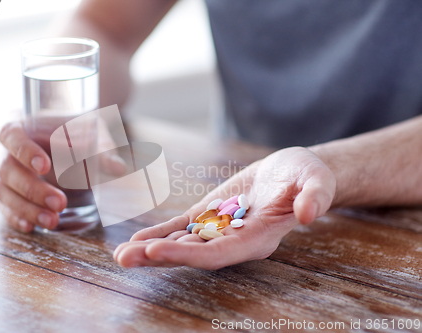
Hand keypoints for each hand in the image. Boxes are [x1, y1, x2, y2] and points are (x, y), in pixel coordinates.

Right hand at [0, 121, 125, 232]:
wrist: (68, 142)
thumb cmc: (75, 133)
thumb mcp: (91, 133)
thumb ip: (101, 149)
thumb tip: (117, 167)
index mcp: (20, 127)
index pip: (12, 136)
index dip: (25, 151)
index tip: (45, 165)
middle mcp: (5, 151)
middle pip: (8, 170)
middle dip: (33, 189)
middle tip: (60, 202)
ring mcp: (4, 175)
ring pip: (4, 193)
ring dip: (28, 209)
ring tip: (53, 221)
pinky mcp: (8, 195)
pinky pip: (5, 208)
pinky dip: (17, 218)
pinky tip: (32, 227)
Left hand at [114, 147, 335, 268]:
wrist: (293, 172)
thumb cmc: (308, 177)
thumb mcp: (317, 181)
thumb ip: (315, 197)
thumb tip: (308, 215)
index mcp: (259, 238)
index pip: (220, 253)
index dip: (188, 254)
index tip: (156, 250)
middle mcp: (235, 241)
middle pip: (193, 254)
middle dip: (159, 256)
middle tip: (124, 258)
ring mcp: (219, 229)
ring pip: (182, 242)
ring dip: (151, 249)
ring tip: (121, 254)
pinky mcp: (210, 215)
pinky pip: (181, 226)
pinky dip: (159, 232)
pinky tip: (136, 239)